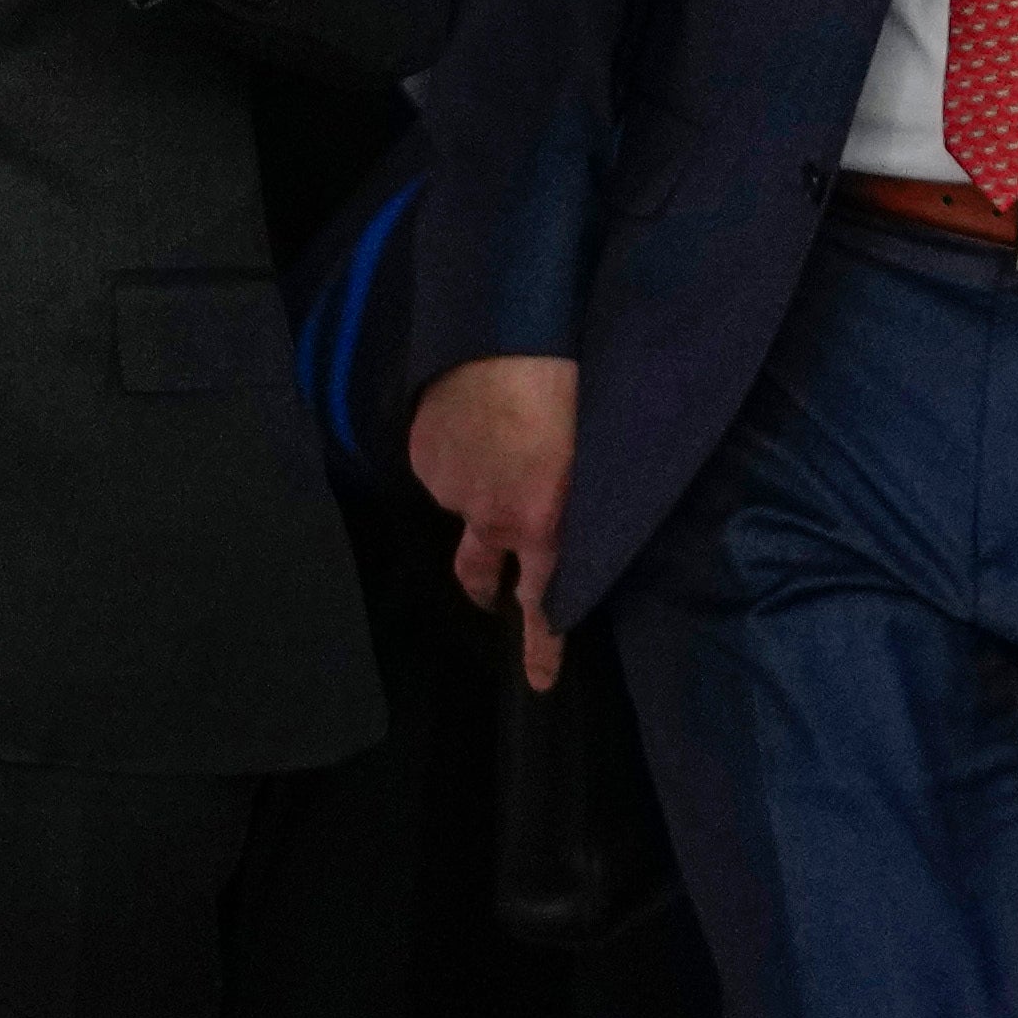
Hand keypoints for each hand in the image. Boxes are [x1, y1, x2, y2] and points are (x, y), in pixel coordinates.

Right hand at [411, 353, 579, 690]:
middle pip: (477, 574)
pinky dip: (456, 449)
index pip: (541, 603)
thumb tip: (580, 515)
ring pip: (463, 501)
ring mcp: (449, 486)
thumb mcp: (594, 453)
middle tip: (489, 591)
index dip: (540, 645)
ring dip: (478, 484)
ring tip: (498, 433)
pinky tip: (472, 415)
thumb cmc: (569, 384)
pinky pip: (441, 462)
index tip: (541, 681)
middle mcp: (490, 517)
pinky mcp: (422, 452)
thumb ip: (580, 499)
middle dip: (483, 589)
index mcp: (542, 522)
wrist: (505, 336)